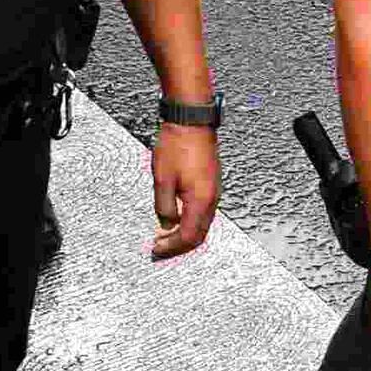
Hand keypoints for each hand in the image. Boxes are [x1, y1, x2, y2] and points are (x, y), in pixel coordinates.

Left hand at [145, 113, 218, 258]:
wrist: (192, 121)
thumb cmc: (177, 145)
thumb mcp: (162, 179)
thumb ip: (164, 207)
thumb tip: (167, 224)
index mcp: (200, 201)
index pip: (189, 236)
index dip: (172, 247)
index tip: (157, 250)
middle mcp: (212, 199)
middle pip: (199, 234)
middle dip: (179, 244)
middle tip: (159, 246)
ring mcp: (214, 191)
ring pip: (202, 224)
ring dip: (184, 233)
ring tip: (165, 234)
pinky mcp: (211, 184)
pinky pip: (203, 211)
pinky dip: (190, 220)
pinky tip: (177, 216)